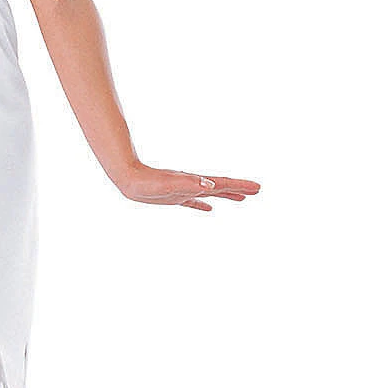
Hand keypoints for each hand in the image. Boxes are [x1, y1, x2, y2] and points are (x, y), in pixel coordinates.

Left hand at [116, 161, 260, 211]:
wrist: (130, 179)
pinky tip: (209, 208)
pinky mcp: (174, 197)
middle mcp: (193, 185)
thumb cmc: (148, 183)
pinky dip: (203, 205)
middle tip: (257, 191)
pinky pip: (194, 202)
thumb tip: (210, 185)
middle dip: (239, 189)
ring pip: (211, 193)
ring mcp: (184, 191)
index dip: (240, 186)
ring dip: (226, 195)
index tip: (257, 188)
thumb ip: (190, 184)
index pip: (223, 184)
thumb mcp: (170, 185)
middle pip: (221, 187)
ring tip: (240, 198)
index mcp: (195, 182)